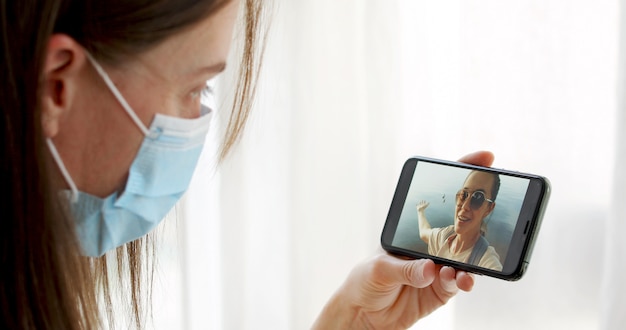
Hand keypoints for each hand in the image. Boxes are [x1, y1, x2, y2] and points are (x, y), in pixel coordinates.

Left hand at [312, 151, 493, 329]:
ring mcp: (439, 266)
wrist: (364, 316)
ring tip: (461, 268)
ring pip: (466, 255)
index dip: (461, 174)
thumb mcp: (379, 268)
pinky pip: (459, 281)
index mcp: (412, 229)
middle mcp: (429, 245)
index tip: (485, 158)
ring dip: (470, 258)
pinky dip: (463, 280)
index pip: (439, 195)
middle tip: (492, 208)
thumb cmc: (364, 282)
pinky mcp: (442, 289)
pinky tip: (460, 280)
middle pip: (461, 224)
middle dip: (480, 215)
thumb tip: (430, 270)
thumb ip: (405, 269)